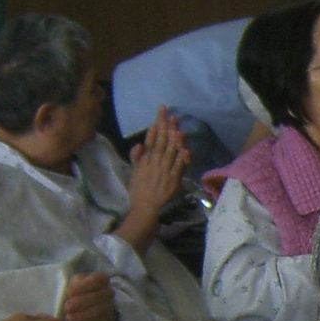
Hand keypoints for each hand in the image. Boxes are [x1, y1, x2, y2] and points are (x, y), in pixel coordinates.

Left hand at [63, 272, 119, 320]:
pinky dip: (84, 320)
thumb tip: (70, 291)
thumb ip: (74, 284)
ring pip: (98, 310)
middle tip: (67, 306)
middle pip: (97, 296)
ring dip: (82, 314)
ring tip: (69, 316)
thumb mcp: (77, 282)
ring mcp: (109, 305)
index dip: (83, 286)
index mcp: (101, 279)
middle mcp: (108, 291)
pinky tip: (73, 320)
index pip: (97, 279)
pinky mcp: (106, 318)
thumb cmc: (82, 289)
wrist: (92, 304)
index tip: (69, 292)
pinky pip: (97, 320)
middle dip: (81, 302)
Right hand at [117, 108, 190, 253]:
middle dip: (166, 126)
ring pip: (170, 152)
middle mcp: (155, 162)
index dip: (156, 125)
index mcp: (145, 159)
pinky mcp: (173, 180)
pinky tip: (184, 148)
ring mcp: (164, 170)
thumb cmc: (139, 189)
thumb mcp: (134, 170)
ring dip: (173, 138)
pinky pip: (178, 167)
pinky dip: (181, 158)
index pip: (151, 139)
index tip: (160, 114)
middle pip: (162, 141)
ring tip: (176, 125)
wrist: (145, 207)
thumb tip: (139, 143)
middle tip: (170, 113)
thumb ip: (136, 156)